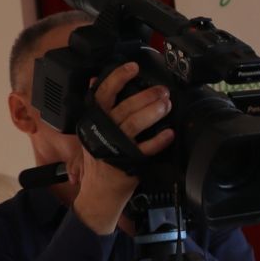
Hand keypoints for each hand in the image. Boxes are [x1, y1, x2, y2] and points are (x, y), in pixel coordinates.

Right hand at [71, 62, 175, 234]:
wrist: (98, 193)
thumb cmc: (97, 159)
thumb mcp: (90, 130)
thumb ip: (95, 107)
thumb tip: (93, 80)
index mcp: (92, 121)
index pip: (101, 94)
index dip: (116, 78)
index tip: (133, 67)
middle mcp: (102, 131)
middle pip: (124, 108)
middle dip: (146, 96)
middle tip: (162, 91)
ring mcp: (114, 147)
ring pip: (133, 124)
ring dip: (153, 112)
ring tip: (166, 106)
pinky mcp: (127, 163)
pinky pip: (145, 149)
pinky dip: (158, 140)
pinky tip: (169, 134)